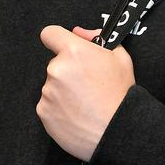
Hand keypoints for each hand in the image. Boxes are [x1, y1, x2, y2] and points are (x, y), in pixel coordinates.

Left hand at [37, 25, 134, 160]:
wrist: (118, 132)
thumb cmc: (121, 95)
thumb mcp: (120, 57)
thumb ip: (97, 38)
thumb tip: (79, 33)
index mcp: (73, 51)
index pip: (50, 34)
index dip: (57, 39)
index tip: (63, 48)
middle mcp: (56, 69)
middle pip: (55, 64)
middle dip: (68, 71)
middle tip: (87, 85)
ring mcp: (48, 92)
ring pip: (52, 86)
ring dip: (64, 92)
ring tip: (85, 103)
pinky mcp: (44, 112)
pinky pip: (49, 105)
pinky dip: (60, 109)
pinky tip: (78, 115)